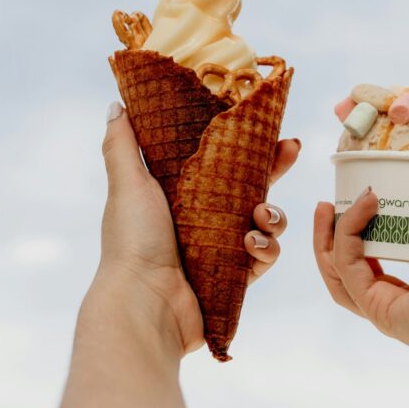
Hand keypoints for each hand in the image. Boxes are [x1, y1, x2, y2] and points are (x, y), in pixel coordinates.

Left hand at [94, 102, 298, 356]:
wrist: (145, 303)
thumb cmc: (133, 242)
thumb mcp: (128, 184)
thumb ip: (122, 144)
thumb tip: (118, 104)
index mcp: (181, 193)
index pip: (222, 160)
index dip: (246, 142)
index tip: (267, 124)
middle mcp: (204, 218)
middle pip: (252, 185)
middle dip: (275, 167)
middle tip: (290, 149)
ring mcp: (222, 247)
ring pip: (266, 221)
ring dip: (273, 214)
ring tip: (262, 215)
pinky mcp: (236, 276)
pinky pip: (265, 255)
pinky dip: (266, 248)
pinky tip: (251, 245)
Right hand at [313, 189, 408, 364]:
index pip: (399, 257)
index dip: (382, 228)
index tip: (375, 194)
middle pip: (359, 269)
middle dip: (340, 235)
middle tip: (335, 201)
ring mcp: (394, 311)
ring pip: (343, 275)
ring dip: (327, 239)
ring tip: (325, 205)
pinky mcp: (383, 311)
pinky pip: (349, 269)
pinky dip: (346, 235)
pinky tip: (358, 206)